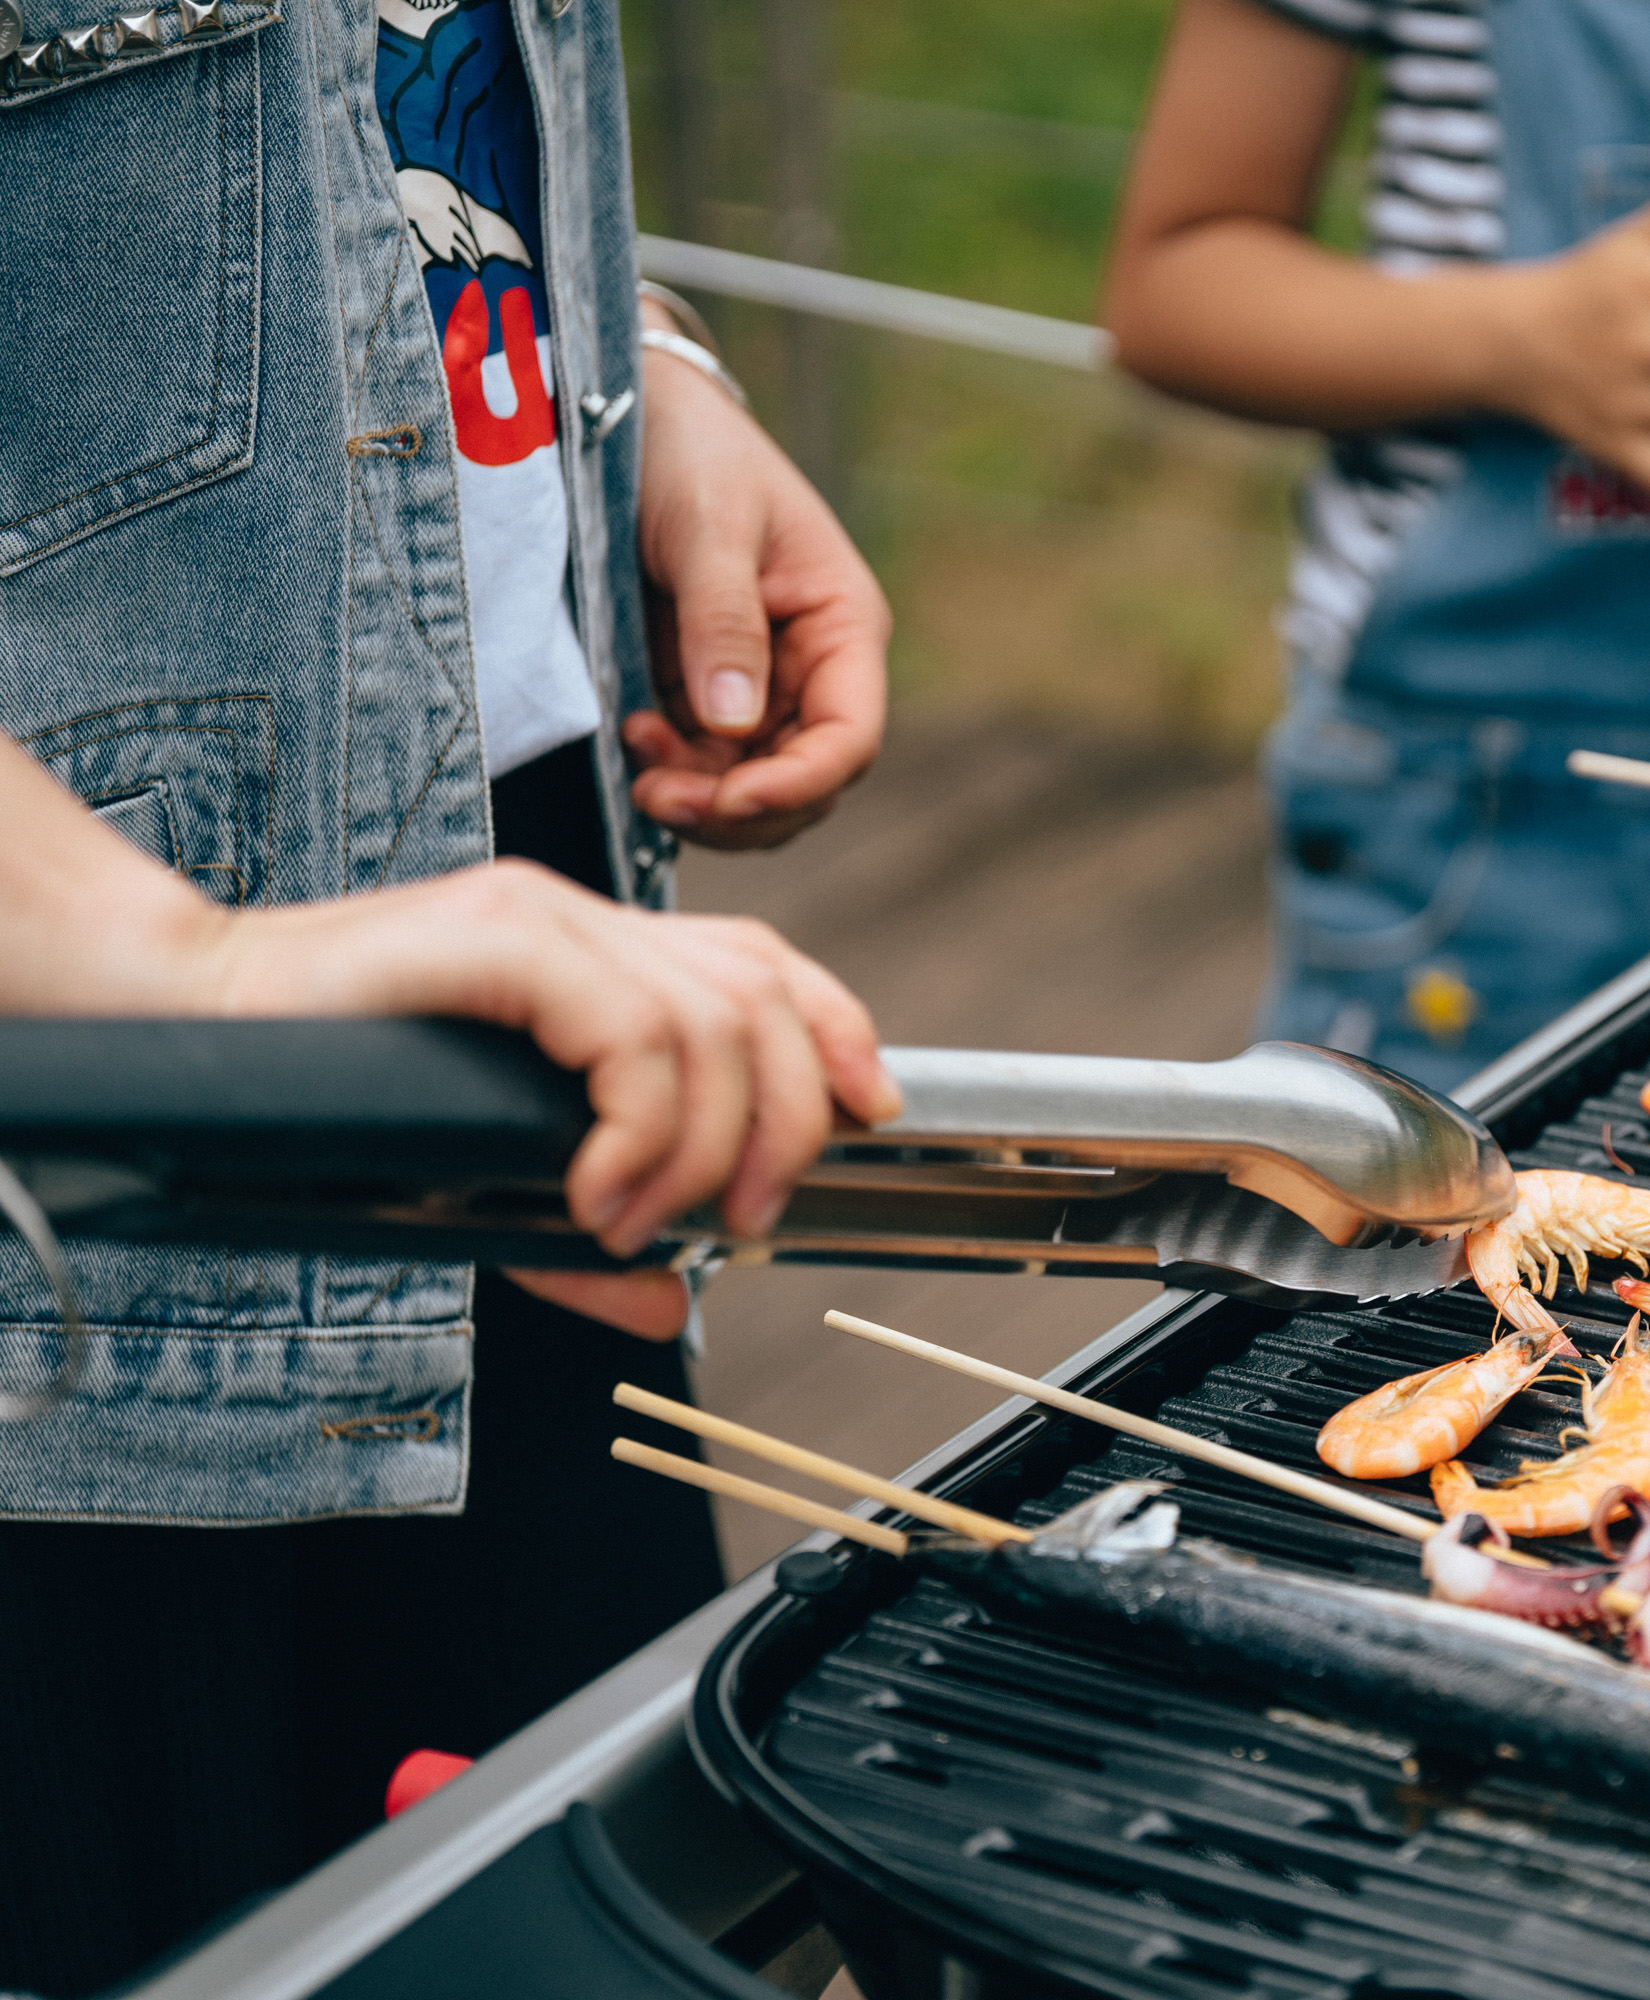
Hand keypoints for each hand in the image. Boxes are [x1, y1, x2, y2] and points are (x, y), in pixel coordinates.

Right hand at [197, 861, 900, 1259]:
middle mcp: (583, 918)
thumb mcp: (485, 1179)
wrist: (185, 1022)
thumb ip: (581, 1231)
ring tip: (643, 1220)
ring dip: (702, 1144)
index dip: (839, 1032)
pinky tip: (599, 1190)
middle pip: (760, 997)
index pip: (763, 965)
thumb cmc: (328, 1098)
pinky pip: (625, 1026)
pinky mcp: (491, 934)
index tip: (870, 1115)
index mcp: (598, 950)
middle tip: (741, 1218)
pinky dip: (638, 1126)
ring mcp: (539, 917)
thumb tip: (669, 1304)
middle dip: (787, 1120)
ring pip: (708, 1017)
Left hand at [626, 328, 889, 849]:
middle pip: (805, 781)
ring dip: (701, 797)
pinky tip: (635, 734)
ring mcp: (759, 685)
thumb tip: (734, 725)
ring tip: (640, 760)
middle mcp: (812, 667)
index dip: (799, 783)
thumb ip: (723, 623)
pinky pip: (705, 763)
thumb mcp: (709, 528)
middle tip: (657, 794)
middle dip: (739, 805)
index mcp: (842, 626)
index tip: (729, 797)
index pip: (850, 738)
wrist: (628, 413)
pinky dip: (674, 770)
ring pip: (753, 785)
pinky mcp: (705, 689)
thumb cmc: (688, 452)